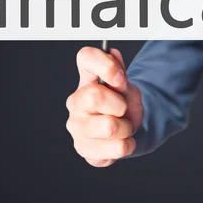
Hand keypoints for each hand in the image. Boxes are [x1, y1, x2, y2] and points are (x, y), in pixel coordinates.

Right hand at [66, 46, 143, 166]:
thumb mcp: (127, 89)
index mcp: (86, 80)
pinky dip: (127, 145)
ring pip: (109, 126)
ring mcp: (76, 127)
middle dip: (120, 105)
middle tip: (123, 110)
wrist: (125, 134)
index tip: (120, 79)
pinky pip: (116, 148)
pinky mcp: (83, 149)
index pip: (85, 58)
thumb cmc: (122, 108)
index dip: (106, 65)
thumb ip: (120, 74)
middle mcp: (76, 102)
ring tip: (122, 128)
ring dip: (126, 128)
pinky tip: (120, 141)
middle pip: (95, 96)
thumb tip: (113, 53)